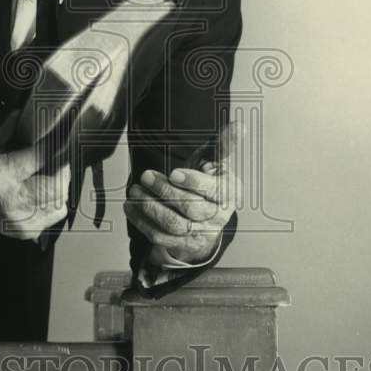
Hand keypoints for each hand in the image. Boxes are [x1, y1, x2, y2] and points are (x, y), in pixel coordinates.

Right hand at [0, 110, 70, 246]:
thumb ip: (8, 133)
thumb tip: (23, 115)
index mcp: (0, 174)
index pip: (41, 157)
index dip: (53, 145)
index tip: (58, 138)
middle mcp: (11, 200)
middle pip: (56, 184)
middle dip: (61, 168)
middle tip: (56, 158)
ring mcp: (19, 219)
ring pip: (59, 202)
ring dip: (60, 186)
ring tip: (49, 174)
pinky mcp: (23, 231)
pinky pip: (53, 215)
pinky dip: (53, 202)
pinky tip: (42, 192)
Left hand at [124, 119, 243, 266]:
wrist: (208, 217)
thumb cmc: (209, 182)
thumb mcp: (217, 162)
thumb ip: (224, 145)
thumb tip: (239, 126)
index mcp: (229, 192)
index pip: (214, 190)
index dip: (193, 182)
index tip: (174, 173)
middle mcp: (218, 217)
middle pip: (191, 208)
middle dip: (165, 191)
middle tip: (146, 176)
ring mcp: (201, 233)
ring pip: (174, 224)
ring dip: (150, 207)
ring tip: (135, 190)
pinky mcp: (183, 244)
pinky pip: (161, 237)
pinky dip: (142, 222)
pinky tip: (131, 206)